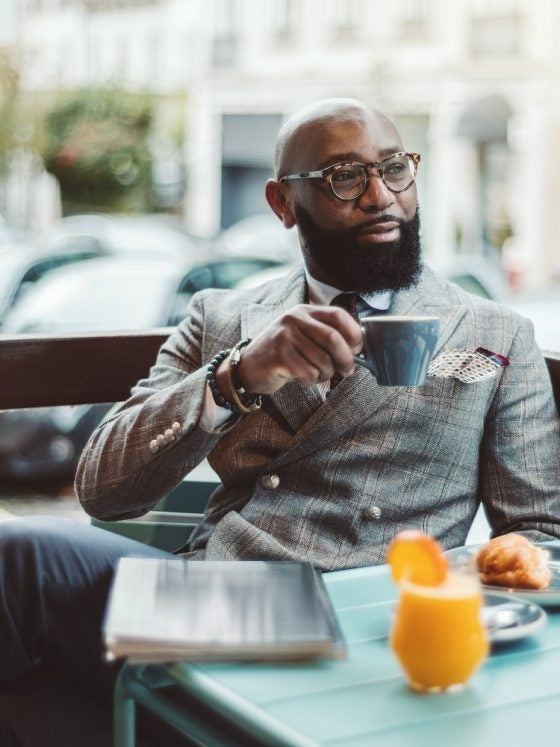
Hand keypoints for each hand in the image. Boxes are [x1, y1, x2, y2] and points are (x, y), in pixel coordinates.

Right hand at [227, 304, 362, 394]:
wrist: (249, 366)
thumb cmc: (284, 354)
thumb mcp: (304, 337)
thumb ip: (326, 337)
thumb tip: (357, 350)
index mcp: (304, 311)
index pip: (338, 315)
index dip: (354, 334)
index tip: (357, 349)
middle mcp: (294, 319)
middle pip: (333, 339)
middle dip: (346, 359)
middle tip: (347, 370)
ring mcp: (285, 336)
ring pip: (322, 360)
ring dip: (326, 374)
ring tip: (316, 374)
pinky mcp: (279, 356)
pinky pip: (308, 373)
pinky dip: (311, 380)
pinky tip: (301, 378)